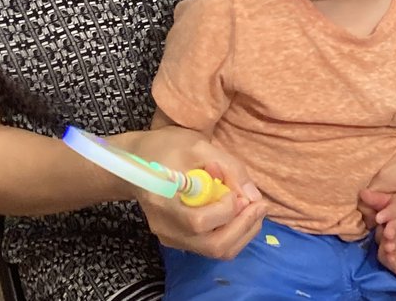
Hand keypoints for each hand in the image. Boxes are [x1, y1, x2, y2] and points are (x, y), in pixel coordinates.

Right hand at [119, 126, 266, 258]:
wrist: (135, 163)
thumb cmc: (166, 148)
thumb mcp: (198, 146)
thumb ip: (228, 168)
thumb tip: (253, 196)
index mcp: (163, 201)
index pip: (199, 222)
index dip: (226, 209)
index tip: (237, 190)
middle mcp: (166, 228)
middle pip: (212, 245)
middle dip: (244, 226)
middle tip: (260, 205)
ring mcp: (171, 238)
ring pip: (216, 251)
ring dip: (243, 232)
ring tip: (255, 209)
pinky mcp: (178, 240)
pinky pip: (211, 246)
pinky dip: (233, 234)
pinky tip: (240, 214)